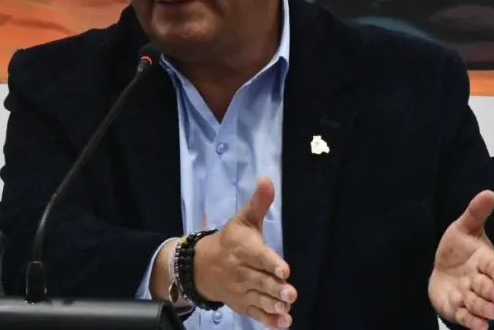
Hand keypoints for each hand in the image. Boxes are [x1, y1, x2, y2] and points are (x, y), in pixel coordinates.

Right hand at [193, 176, 296, 327]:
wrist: (201, 266)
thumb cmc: (230, 239)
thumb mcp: (243, 218)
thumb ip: (259, 202)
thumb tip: (267, 178)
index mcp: (243, 249)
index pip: (258, 256)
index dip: (271, 263)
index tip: (285, 270)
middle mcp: (241, 271)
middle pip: (260, 281)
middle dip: (275, 288)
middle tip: (291, 293)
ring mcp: (241, 290)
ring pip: (259, 298)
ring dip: (273, 305)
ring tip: (287, 309)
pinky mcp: (242, 305)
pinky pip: (255, 314)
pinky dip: (268, 320)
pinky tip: (282, 324)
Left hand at [429, 190, 493, 329]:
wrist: (444, 268)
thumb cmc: (459, 248)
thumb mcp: (464, 228)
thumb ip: (476, 213)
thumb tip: (489, 192)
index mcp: (484, 260)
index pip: (493, 264)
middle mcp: (479, 280)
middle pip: (488, 287)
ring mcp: (469, 296)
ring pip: (478, 303)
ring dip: (486, 308)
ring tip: (493, 313)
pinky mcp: (457, 309)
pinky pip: (465, 317)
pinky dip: (473, 322)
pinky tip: (480, 327)